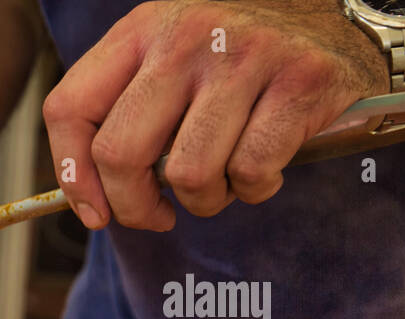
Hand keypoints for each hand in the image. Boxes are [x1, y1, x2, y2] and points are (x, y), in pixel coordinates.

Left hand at [42, 0, 388, 230]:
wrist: (335, 18)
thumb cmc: (235, 59)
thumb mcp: (167, 62)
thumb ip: (123, 114)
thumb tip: (93, 203)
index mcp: (141, 30)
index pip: (69, 108)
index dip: (73, 175)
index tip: (96, 212)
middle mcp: (187, 36)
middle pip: (120, 153)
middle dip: (134, 206)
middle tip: (157, 213)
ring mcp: (245, 55)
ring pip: (187, 174)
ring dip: (203, 200)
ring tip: (220, 182)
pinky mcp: (299, 81)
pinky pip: (251, 171)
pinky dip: (254, 189)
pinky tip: (261, 169)